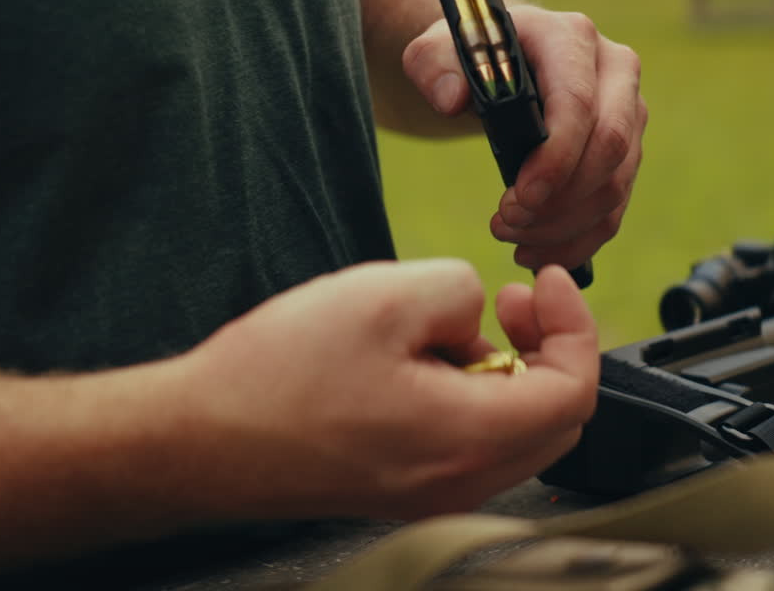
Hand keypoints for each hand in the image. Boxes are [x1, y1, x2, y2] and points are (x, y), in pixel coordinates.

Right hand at [184, 259, 598, 520]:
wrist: (198, 441)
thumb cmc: (279, 374)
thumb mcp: (383, 296)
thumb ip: (460, 291)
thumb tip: (478, 312)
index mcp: (469, 439)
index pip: (575, 391)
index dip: (575, 323)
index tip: (544, 280)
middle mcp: (462, 483)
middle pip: (556, 419)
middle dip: (548, 347)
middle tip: (509, 299)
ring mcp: (433, 494)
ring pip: (516, 432)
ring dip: (509, 369)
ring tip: (452, 324)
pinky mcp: (404, 489)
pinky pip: (472, 443)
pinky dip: (474, 394)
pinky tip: (422, 358)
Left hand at [403, 5, 647, 270]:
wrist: (501, 64)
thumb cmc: (470, 57)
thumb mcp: (436, 51)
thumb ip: (432, 65)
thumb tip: (452, 99)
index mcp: (571, 37)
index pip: (578, 104)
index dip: (554, 160)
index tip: (516, 201)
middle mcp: (615, 69)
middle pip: (611, 147)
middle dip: (560, 200)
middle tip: (507, 224)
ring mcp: (628, 112)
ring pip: (615, 185)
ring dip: (564, 227)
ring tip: (510, 237)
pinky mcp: (627, 150)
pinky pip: (615, 208)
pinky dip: (577, 240)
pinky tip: (535, 252)